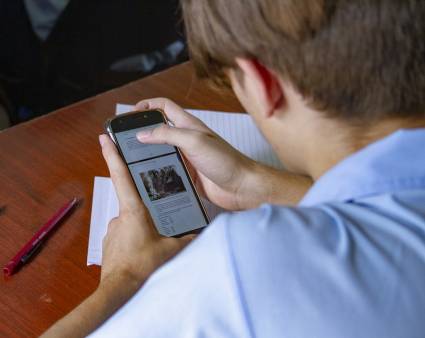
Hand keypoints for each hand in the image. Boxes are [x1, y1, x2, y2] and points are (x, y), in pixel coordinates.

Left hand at [99, 134, 193, 290]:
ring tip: (152, 241)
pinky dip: (134, 237)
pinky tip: (143, 249)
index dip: (112, 154)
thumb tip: (199, 232)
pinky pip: (125, 232)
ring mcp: (113, 228)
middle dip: (144, 205)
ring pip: (131, 219)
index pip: (120, 175)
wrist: (119, 289)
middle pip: (131, 199)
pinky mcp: (110, 240)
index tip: (104, 137)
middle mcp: (120, 216)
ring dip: (142, 226)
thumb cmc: (142, 267)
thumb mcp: (171, 250)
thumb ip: (186, 238)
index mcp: (134, 210)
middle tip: (154, 221)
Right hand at [134, 98, 311, 209]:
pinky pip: (169, 169)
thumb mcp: (195, 142)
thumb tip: (142, 133)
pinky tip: (148, 178)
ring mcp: (188, 158)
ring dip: (147, 153)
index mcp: (189, 125)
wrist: (244, 187)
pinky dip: (157, 171)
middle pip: (159, 129)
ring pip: (162, 151)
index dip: (146, 106)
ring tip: (131, 160)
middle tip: (124, 140)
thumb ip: (168, 135)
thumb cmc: (226, 161)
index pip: (164, 107)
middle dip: (141, 131)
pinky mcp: (189, 174)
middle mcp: (187, 139)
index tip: (130, 115)